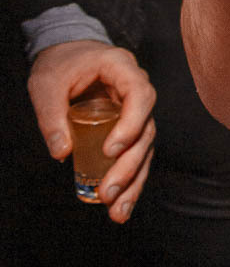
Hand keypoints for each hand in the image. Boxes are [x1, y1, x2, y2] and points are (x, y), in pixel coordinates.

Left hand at [29, 39, 155, 223]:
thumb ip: (52, 115)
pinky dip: (129, 180)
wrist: (67, 55)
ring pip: (144, 149)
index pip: (141, 96)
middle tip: (108, 192)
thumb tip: (61, 153)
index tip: (109, 150)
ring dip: (133, 181)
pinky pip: (134, 155)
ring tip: (117, 211)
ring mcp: (135, 112)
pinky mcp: (128, 129)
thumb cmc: (59, 65)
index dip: (131, 124)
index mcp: (123, 69)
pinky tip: (120, 205)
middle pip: (146, 131)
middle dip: (129, 166)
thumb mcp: (46, 84)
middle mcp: (137, 91)